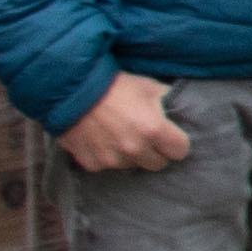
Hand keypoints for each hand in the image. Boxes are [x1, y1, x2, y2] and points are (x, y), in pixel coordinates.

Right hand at [59, 73, 194, 173]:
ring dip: (130, 155)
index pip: (180, 151)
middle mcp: (134, 149)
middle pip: (158, 163)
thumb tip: (181, 109)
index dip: (176, 142)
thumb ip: (168, 102)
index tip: (170, 136)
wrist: (71, 89)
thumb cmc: (114, 84)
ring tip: (120, 134)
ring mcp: (112, 159)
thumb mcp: (148, 86)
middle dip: (155, 151)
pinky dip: (106, 156)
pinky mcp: (92, 163)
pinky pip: (107, 166)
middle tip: (146, 136)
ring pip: (132, 166)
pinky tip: (101, 139)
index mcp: (153, 130)